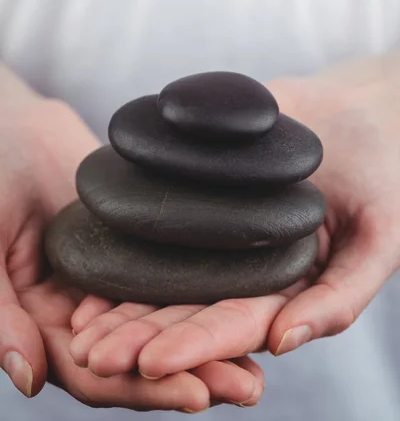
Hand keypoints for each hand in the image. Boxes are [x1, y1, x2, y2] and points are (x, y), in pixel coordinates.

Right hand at [0, 66, 263, 410]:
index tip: (197, 395)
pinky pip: (172, 273)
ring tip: (260, 362)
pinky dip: (203, 291)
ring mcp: (113, 280)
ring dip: (210, 342)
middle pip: (142, 357)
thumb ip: (1, 316)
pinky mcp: (136, 248)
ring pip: (164, 320)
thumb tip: (30, 381)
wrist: (14, 131)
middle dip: (195, 373)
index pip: (96, 374)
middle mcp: (83, 312)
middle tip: (249, 388)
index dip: (143, 388)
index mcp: (45, 326)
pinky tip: (245, 298)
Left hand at [71, 53, 399, 377]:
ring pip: (167, 267)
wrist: (363, 110)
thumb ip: (341, 296)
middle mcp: (247, 264)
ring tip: (77, 319)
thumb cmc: (386, 176)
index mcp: (286, 287)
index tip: (145, 364)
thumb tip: (283, 343)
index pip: (234, 325)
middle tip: (89, 351)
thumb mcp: (381, 241)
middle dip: (140, 332)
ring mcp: (222, 226)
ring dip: (123, 295)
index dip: (192, 346)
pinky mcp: (204, 187)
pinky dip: (130, 233)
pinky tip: (95, 245)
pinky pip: (164, 211)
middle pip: (188, 305)